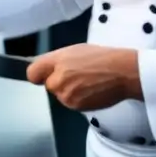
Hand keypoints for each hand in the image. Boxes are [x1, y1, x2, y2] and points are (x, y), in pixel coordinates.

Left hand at [26, 44, 141, 110]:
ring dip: (70, 92)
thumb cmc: (103, 58)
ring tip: (88, 83)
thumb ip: (58, 61)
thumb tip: (48, 69)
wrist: (122, 72)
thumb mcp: (76, 51)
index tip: (44, 75)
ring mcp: (66, 93)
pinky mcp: (75, 105)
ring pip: (61, 96)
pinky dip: (79, 99)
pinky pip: (71, 104)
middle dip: (59, 83)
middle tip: (77, 77)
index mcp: (57, 60)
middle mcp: (58, 77)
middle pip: (48, 86)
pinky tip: (91, 91)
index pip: (32, 73)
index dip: (39, 75)